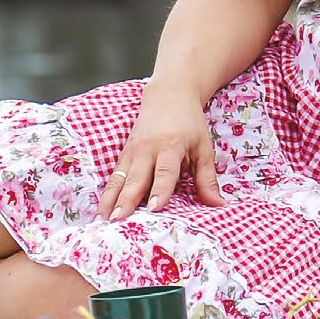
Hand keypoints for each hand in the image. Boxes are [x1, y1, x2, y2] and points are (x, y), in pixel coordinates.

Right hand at [100, 84, 225, 219]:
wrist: (168, 96)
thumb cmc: (189, 124)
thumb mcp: (204, 148)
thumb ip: (207, 178)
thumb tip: (219, 205)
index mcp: (171, 146)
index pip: (165, 172)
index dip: (160, 190)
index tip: (154, 208)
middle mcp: (147, 149)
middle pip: (136, 177)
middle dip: (126, 200)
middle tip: (119, 221)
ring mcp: (132, 152)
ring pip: (119, 179)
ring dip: (110, 201)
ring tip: (102, 222)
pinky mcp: (123, 155)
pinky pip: (113, 177)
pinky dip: (106, 195)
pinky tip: (100, 213)